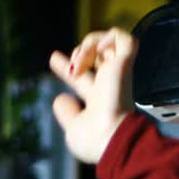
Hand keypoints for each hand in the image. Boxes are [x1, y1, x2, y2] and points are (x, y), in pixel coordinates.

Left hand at [48, 27, 137, 163]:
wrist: (112, 139)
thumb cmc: (93, 141)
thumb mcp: (72, 129)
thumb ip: (66, 113)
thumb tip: (60, 97)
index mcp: (99, 100)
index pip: (84, 78)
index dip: (66, 67)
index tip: (53, 58)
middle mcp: (109, 84)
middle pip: (96, 57)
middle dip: (80, 50)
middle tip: (61, 60)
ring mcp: (118, 73)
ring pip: (108, 43)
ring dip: (88, 45)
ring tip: (78, 63)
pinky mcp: (125, 64)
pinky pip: (123, 38)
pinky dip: (108, 36)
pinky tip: (98, 49)